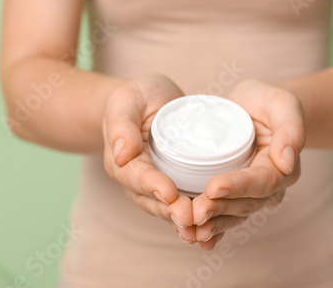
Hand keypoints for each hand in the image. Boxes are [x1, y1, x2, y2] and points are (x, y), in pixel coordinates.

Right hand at [102, 74, 196, 243]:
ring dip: (184, 222)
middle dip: (171, 211)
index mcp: (122, 160)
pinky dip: (195, 222)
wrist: (150, 102)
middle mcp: (136, 178)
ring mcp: (154, 186)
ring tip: (203, 231)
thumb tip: (121, 153)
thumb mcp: (127, 99)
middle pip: (152, 200)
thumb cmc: (138, 97)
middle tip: (190, 218)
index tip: (170, 193)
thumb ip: (122, 122)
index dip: (153, 186)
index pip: (136, 176)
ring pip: (168, 209)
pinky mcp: (173, 187)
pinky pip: (181, 207)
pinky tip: (212, 235)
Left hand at [192, 79, 304, 249]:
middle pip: (245, 204)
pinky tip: (196, 239)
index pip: (262, 182)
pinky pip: (225, 216)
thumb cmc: (268, 102)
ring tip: (189, 229)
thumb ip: (290, 128)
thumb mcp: (283, 104)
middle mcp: (270, 187)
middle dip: (219, 209)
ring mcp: (251, 194)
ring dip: (212, 224)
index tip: (213, 187)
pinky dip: (213, 229)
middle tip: (195, 213)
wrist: (254, 108)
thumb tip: (287, 161)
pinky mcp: (235, 196)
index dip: (238, 186)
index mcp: (283, 166)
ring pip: (233, 215)